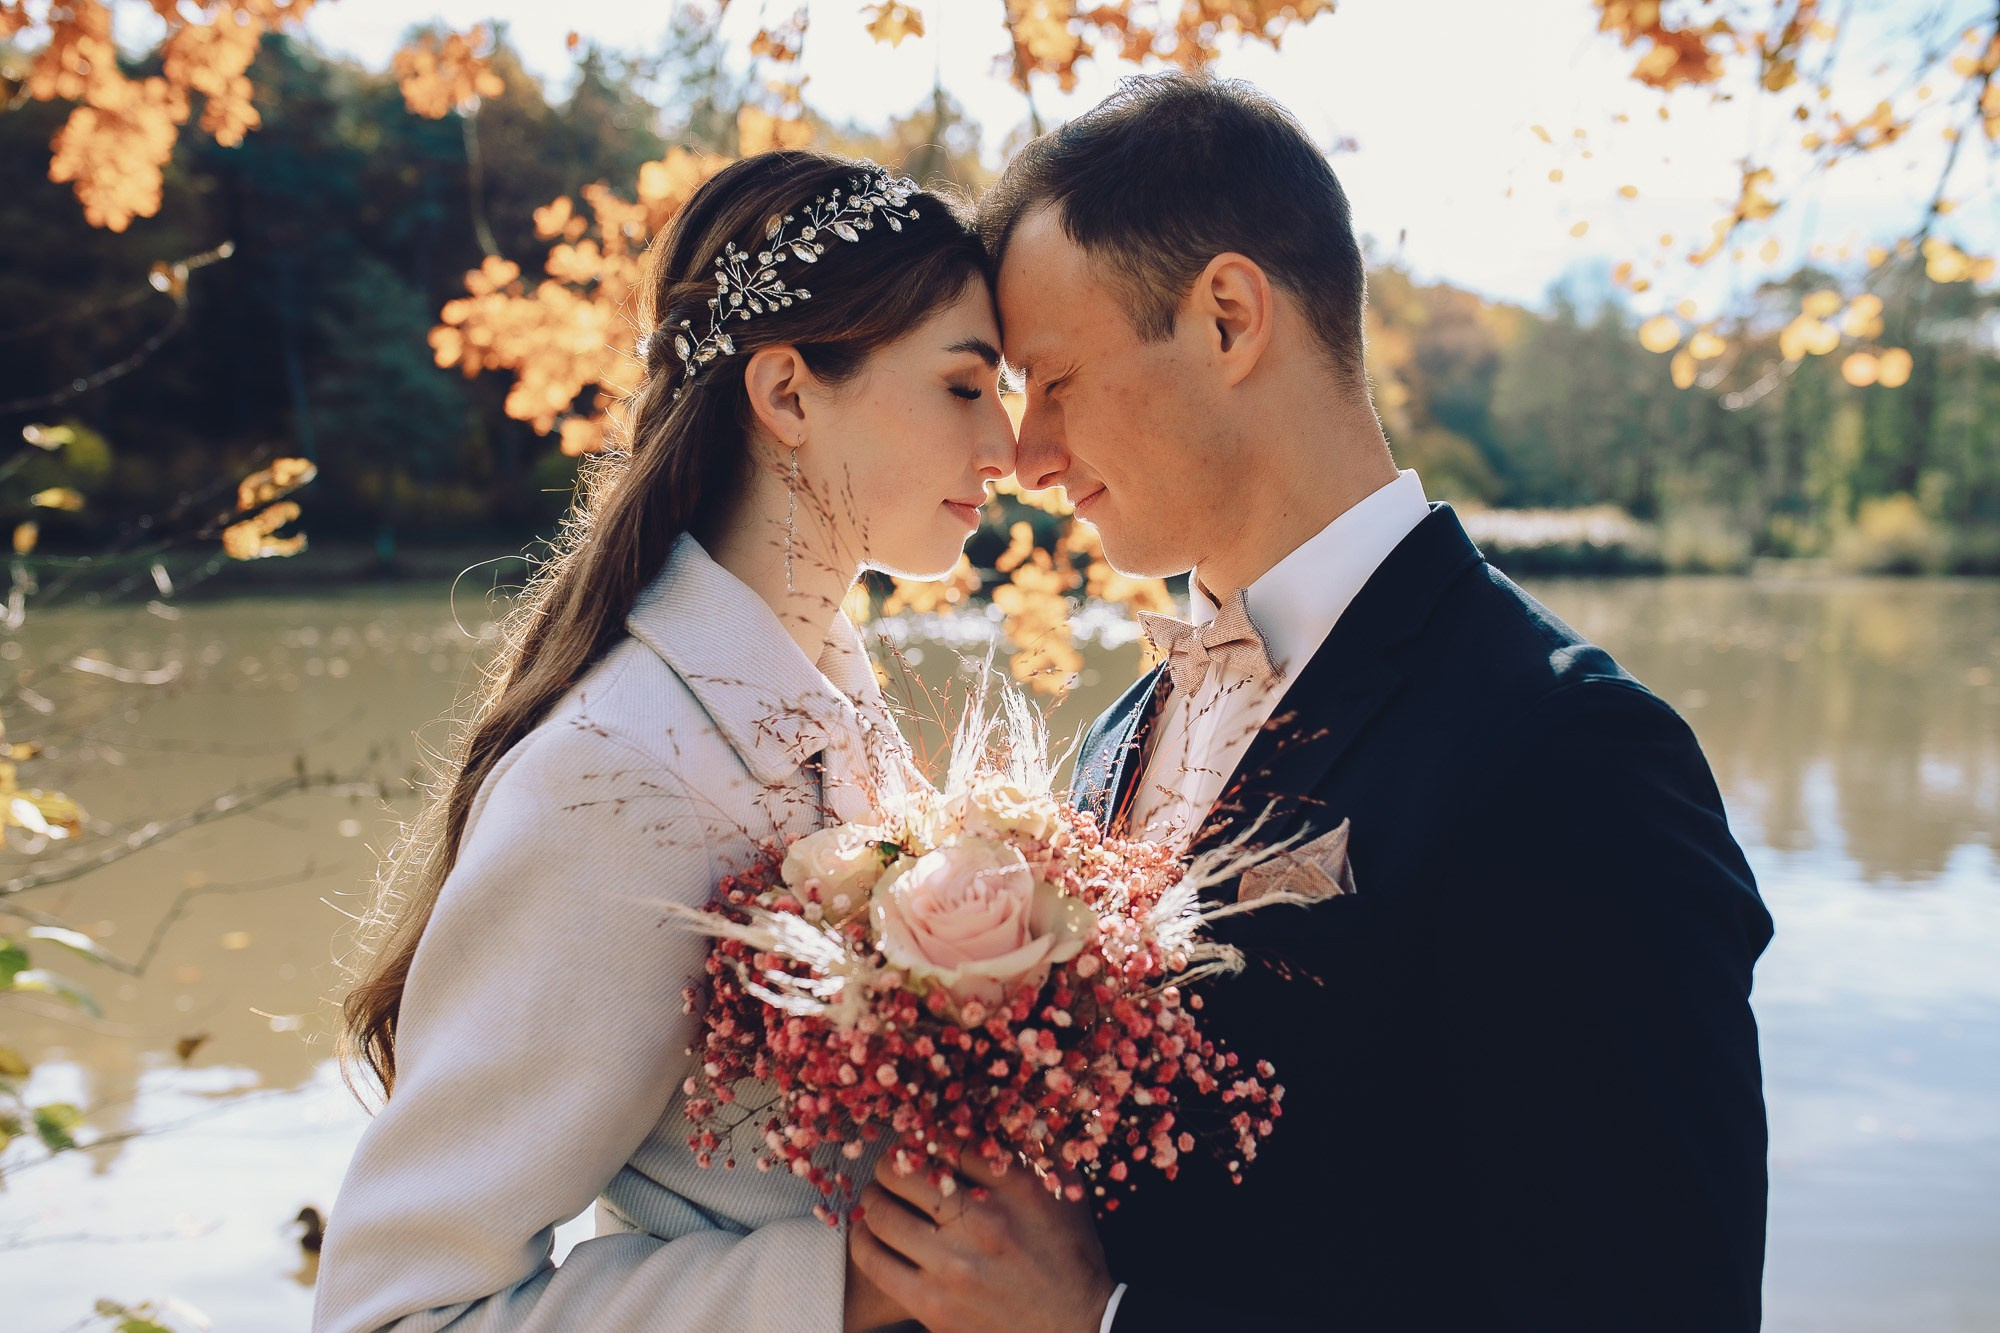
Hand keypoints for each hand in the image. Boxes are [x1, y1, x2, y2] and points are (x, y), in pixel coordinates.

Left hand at [848, 1152, 1114, 1332]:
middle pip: (902, 1170)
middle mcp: (983, 1224)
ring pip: (880, 1213)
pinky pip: (873, 1262)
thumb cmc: (1071, 1252)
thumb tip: (997, 1106)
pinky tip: (874, 1233)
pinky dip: (865, 1240)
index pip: (947, 1138)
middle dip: (891, 1162)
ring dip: (874, 1198)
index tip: (920, 1137)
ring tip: (880, 1198)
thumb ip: (1034, 1145)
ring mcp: (954, 1269)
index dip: (926, 1133)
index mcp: (1016, 1187)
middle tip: (893, 1166)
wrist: (1076, 1327)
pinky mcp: (933, 1308)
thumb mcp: (1064, 1189)